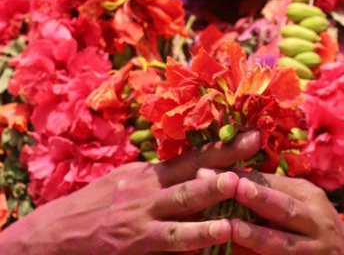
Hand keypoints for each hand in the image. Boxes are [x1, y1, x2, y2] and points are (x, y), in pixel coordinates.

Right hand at [0, 131, 262, 254]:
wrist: (51, 237)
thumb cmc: (96, 206)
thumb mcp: (128, 181)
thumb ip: (165, 174)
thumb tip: (206, 163)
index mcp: (150, 175)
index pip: (195, 158)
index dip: (226, 148)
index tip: (256, 136)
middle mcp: (146, 197)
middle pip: (191, 186)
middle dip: (220, 178)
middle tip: (245, 173)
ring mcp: (140, 229)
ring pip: (178, 226)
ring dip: (204, 225)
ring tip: (228, 226)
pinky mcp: (135, 252)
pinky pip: (164, 252)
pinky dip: (187, 253)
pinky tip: (205, 253)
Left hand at [228, 173, 343, 254]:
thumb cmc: (314, 227)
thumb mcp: (303, 203)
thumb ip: (274, 193)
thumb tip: (226, 177)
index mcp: (309, 196)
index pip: (275, 183)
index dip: (244, 176)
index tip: (211, 170)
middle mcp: (315, 221)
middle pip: (285, 208)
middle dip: (259, 197)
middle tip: (232, 187)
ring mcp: (314, 249)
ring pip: (284, 243)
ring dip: (257, 235)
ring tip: (232, 228)